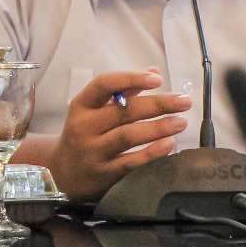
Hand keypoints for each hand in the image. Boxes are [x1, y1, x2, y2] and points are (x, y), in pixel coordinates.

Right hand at [47, 69, 189, 201]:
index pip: (104, 84)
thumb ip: (124, 90)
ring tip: (181, 122)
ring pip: (127, 136)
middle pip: (123, 111)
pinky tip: (168, 144)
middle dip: (158, 104)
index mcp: (82, 105)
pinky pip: (130, 163)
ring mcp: (93, 152)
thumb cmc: (85, 134)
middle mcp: (84, 127)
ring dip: (158, 128)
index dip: (131, 78)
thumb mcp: (94, 110)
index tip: (157, 79)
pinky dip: (151, 153)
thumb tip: (153, 71)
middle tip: (183, 101)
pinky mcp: (103, 174)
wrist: (62, 173)